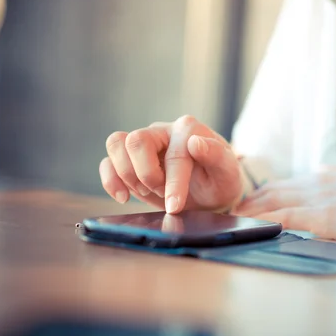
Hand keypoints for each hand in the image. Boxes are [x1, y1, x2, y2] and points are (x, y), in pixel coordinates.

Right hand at [99, 115, 242, 212]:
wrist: (211, 192)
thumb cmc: (220, 179)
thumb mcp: (227, 172)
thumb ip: (216, 156)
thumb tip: (195, 142)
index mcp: (188, 129)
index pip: (174, 153)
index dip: (174, 183)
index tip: (175, 207)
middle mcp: (163, 131)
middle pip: (136, 140)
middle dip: (147, 175)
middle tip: (162, 192)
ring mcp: (144, 142)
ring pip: (116, 144)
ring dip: (128, 175)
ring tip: (147, 192)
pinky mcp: (129, 158)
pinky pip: (107, 161)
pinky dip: (110, 180)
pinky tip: (124, 197)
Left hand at [233, 168, 335, 242]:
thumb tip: (322, 169)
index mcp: (326, 178)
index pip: (284, 184)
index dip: (262, 193)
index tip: (248, 200)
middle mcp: (318, 185)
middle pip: (273, 191)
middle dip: (250, 201)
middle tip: (231, 210)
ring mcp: (320, 201)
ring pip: (275, 203)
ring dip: (252, 212)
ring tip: (234, 219)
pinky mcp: (325, 219)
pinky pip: (288, 219)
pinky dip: (267, 222)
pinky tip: (253, 227)